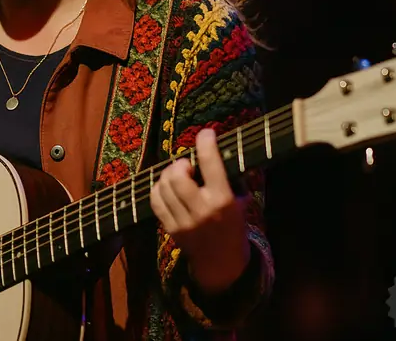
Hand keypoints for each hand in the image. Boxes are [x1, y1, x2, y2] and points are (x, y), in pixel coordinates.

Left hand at [150, 129, 250, 294]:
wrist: (223, 262)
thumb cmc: (234, 224)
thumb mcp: (240, 200)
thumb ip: (230, 177)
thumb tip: (218, 148)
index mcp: (223, 200)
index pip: (211, 164)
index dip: (206, 143)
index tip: (206, 134)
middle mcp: (201, 210)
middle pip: (178, 175)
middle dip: (179, 163)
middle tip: (186, 164)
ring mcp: (183, 221)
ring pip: (163, 187)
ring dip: (167, 174)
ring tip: (177, 174)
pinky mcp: (170, 229)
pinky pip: (155, 201)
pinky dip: (158, 189)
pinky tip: (167, 187)